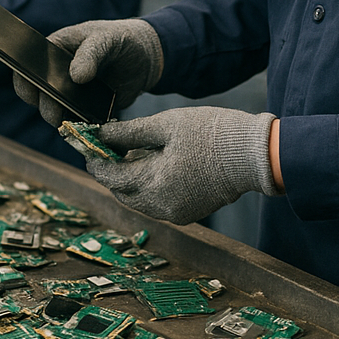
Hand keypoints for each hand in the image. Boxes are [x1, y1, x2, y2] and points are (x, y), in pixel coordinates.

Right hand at [13, 18, 163, 125]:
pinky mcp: (87, 108)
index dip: (25, 80)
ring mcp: (72, 93)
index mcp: (55, 50)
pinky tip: (87, 129)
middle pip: (40, 94)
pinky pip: (78, 121)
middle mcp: (59, 73)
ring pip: (56, 111)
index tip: (30, 93)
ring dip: (61, 119)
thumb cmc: (120, 38)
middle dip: (45, 105)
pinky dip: (80, 127)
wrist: (146, 57)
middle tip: (56, 114)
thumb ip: (91, 54)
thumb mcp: (106, 39)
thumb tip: (75, 77)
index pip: (30, 66)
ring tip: (72, 124)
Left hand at [86, 107, 279, 225]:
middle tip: (104, 144)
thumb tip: (100, 134)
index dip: (94, 158)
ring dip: (127, 178)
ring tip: (126, 151)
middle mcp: (160, 206)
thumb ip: (128, 132)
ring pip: (136, 199)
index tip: (85, 141)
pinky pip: (154, 201)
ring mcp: (175, 213)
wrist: (254, 154)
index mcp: (153, 184)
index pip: (109, 176)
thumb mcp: (165, 125)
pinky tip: (148, 163)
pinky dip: (145, 185)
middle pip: (120, 191)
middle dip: (108, 169)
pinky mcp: (187, 213)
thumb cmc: (211, 133)